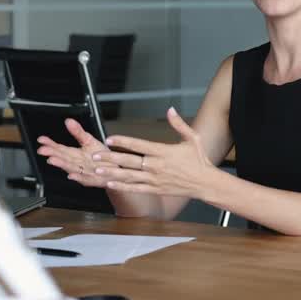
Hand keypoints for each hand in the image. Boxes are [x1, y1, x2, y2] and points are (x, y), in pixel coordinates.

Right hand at [37, 118, 116, 187]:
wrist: (114, 170)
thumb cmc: (101, 157)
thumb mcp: (89, 141)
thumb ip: (78, 132)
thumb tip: (68, 121)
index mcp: (74, 154)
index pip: (60, 148)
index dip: (50, 144)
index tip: (41, 140)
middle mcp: (76, 163)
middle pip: (62, 157)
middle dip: (52, 154)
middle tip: (43, 150)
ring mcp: (82, 172)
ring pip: (70, 168)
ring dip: (61, 165)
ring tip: (53, 160)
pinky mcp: (91, 179)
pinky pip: (83, 179)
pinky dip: (77, 177)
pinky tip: (71, 175)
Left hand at [87, 108, 217, 197]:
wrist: (205, 183)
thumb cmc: (199, 161)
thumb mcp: (193, 139)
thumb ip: (179, 124)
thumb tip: (170, 109)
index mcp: (164, 152)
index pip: (139, 145)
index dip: (123, 141)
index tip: (110, 138)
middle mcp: (157, 166)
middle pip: (129, 161)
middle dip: (110, 158)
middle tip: (95, 155)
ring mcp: (155, 179)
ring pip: (129, 176)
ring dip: (112, 173)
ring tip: (97, 170)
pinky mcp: (155, 189)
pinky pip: (135, 188)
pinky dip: (122, 187)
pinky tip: (110, 184)